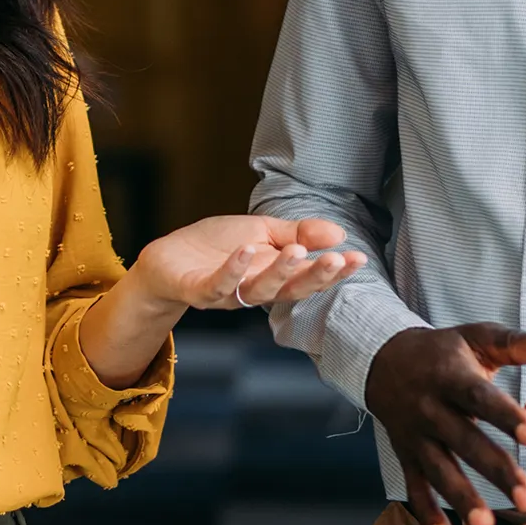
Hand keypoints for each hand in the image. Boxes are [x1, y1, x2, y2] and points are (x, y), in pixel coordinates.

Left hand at [78, 217, 359, 389]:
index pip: (309, 277)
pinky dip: (233, 269)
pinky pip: (218, 284)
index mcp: (274, 276)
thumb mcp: (261, 232)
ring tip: (295, 251)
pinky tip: (247, 250)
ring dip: (279, 272)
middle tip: (335, 259)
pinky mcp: (198, 290)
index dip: (334, 272)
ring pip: (258, 290)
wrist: (167, 258)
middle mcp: (255, 290)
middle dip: (315, 276)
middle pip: (291, 290)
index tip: (358, 259)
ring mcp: (227, 293)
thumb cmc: (216, 247)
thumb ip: (297, 234)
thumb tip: (340, 233)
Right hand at [364, 323, 525, 524]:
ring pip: (439, 470)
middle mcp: (430, 408)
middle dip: (496, 471)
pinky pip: (414, 486)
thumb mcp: (477, 338)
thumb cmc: (444, 352)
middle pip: (465, 441)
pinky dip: (426, 512)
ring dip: (462, 499)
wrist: (384, 361)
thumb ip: (518, 344)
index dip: (505, 415)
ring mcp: (414, 435)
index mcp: (451, 376)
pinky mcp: (404, 455)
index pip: (480, 397)